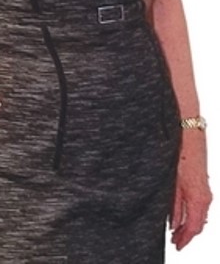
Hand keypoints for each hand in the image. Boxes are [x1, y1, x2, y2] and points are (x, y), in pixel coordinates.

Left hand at [170, 133, 212, 249]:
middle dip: (186, 234)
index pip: (194, 226)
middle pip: (198, 223)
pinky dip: (192, 212)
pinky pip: (200, 203)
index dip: (185, 238)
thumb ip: (172, 203)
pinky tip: (181, 213)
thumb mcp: (171, 180)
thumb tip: (173, 222)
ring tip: (176, 230)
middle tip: (175, 241)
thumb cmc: (177, 151)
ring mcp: (205, 188)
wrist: (187, 131)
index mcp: (197, 197)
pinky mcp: (202, 181)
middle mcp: (204, 195)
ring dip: (189, 223)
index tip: (177, 245)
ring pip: (200, 214)